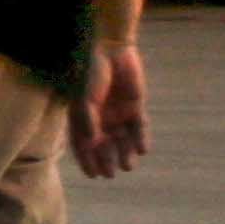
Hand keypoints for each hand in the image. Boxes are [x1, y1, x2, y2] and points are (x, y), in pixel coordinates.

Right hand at [69, 42, 151, 180]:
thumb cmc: (90, 71)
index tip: (93, 175)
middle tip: (111, 174)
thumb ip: (87, 120)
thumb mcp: (84, 97)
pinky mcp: (135, 105)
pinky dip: (140, 138)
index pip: (82, 142)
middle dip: (106, 159)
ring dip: (124, 152)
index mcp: (82, 115)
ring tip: (128, 166)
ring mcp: (118, 111)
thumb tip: (91, 142)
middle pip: (103, 143)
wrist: (111, 47)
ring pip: (122, 138)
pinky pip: (139, 126)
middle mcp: (100, 116)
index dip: (86, 159)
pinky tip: (142, 150)